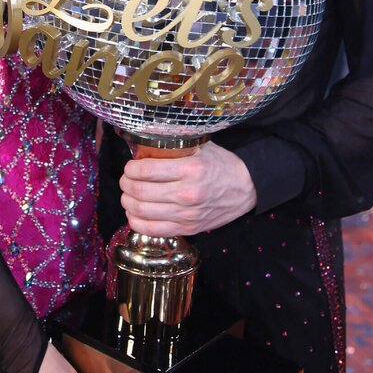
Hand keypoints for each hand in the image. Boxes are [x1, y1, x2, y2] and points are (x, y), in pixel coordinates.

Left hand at [119, 142, 256, 236]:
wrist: (246, 188)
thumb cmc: (221, 164)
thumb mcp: (200, 146)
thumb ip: (175, 145)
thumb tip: (145, 142)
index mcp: (190, 169)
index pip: (147, 170)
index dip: (130, 169)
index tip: (129, 167)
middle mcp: (187, 193)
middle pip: (140, 192)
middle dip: (126, 185)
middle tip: (125, 180)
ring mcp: (187, 214)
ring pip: (142, 212)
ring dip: (127, 202)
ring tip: (127, 195)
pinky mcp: (188, 229)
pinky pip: (152, 229)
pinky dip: (137, 222)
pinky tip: (135, 213)